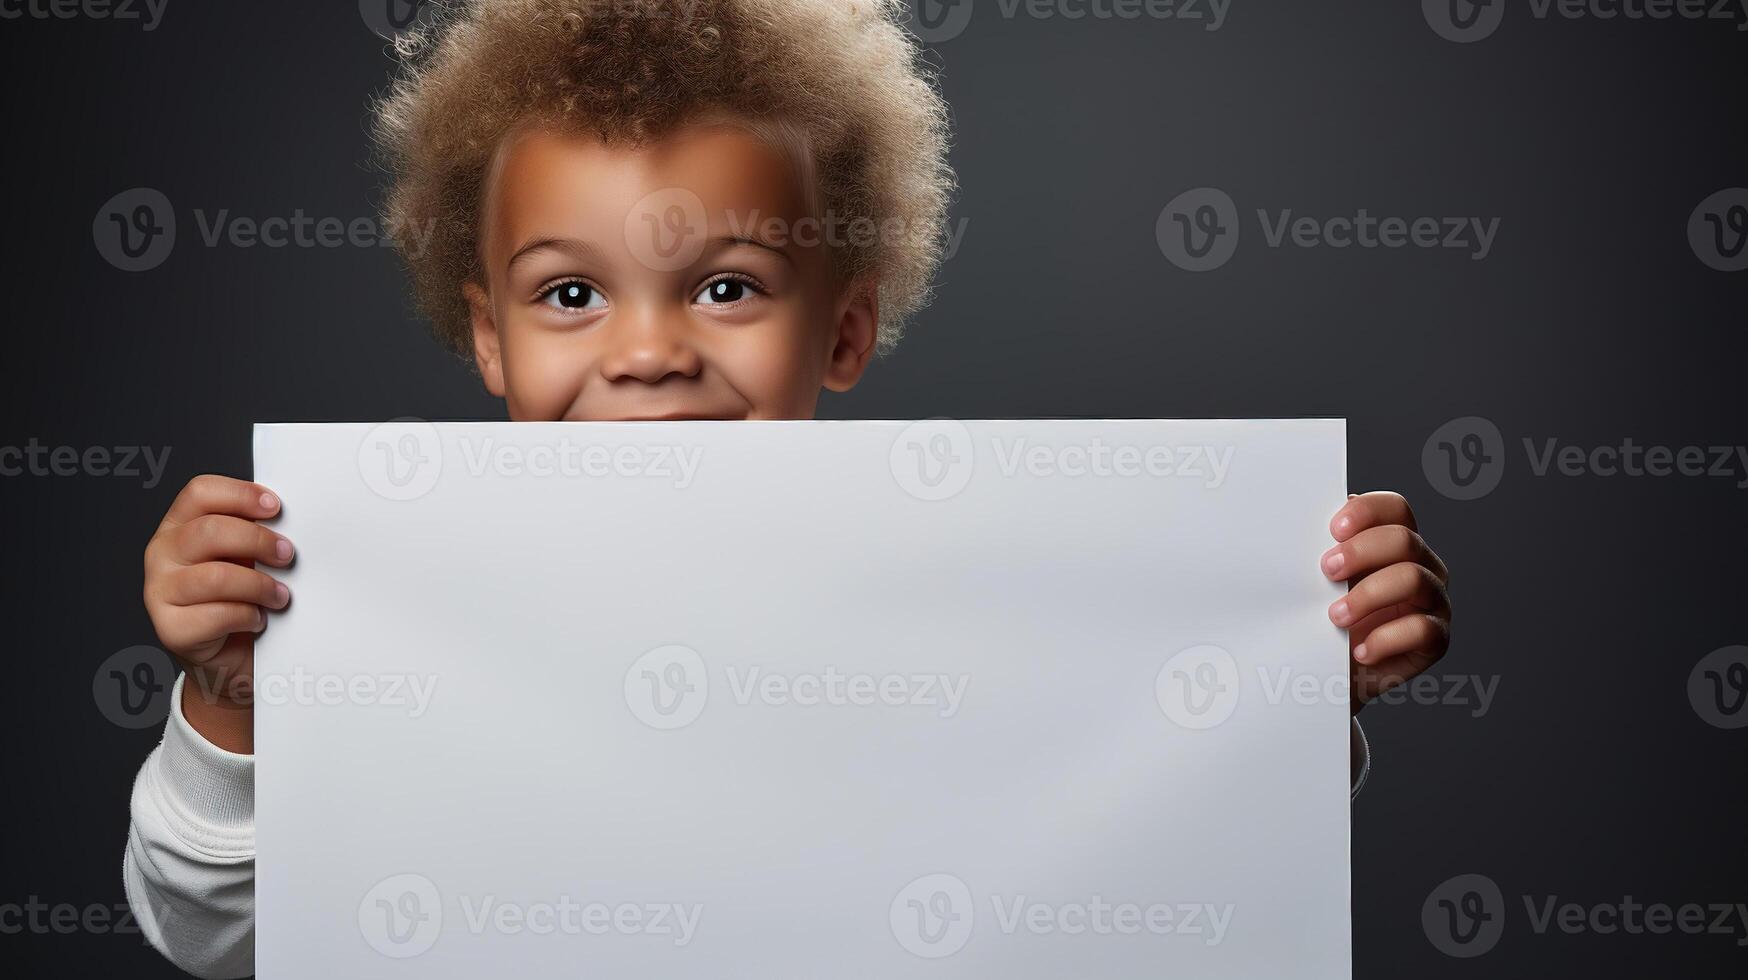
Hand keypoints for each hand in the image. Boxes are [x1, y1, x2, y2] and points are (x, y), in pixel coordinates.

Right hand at [143, 475, 293, 750]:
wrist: (232, 660)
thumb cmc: (242, 600)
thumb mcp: (248, 559)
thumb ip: (255, 535)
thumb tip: (293, 520)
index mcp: (180, 526)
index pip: (200, 492)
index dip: (240, 494)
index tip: (276, 507)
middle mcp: (162, 554)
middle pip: (209, 531)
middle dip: (258, 541)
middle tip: (287, 555)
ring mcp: (159, 592)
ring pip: (216, 576)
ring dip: (259, 585)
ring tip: (279, 596)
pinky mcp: (169, 628)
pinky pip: (217, 615)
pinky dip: (248, 616)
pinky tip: (258, 619)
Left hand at [1321, 491, 1450, 713]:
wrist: (1330, 671)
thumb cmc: (1324, 620)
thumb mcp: (1319, 583)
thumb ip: (1321, 554)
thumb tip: (1294, 530)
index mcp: (1394, 542)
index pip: (1395, 508)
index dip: (1367, 511)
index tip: (1333, 529)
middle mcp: (1422, 565)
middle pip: (1403, 540)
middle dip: (1360, 552)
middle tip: (1326, 571)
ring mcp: (1433, 600)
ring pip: (1413, 579)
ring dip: (1367, 595)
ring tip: (1335, 617)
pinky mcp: (1436, 638)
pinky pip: (1422, 629)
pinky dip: (1385, 639)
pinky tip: (1359, 651)